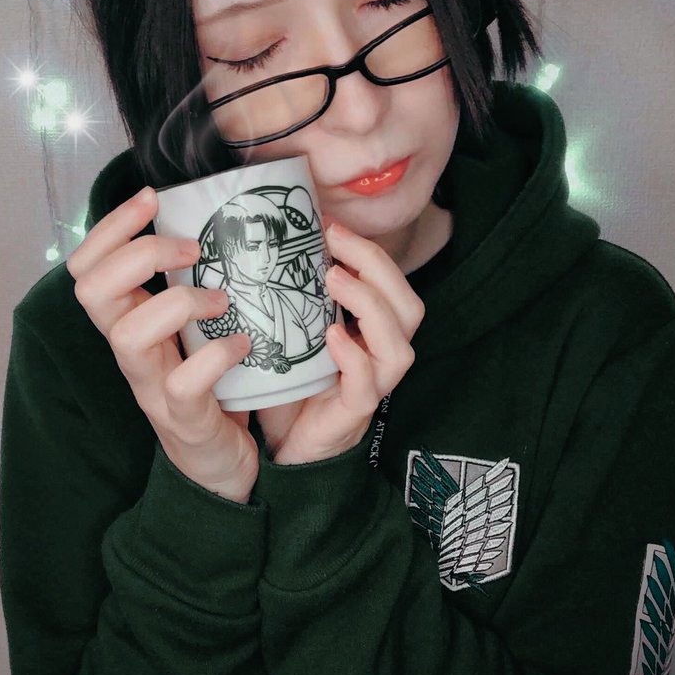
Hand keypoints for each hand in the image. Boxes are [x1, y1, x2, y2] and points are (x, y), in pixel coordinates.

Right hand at [66, 186, 258, 502]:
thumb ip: (187, 282)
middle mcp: (128, 352)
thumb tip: (212, 216)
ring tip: (220, 299)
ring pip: (128, 335)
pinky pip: (184, 383)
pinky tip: (242, 343)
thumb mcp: (190, 326)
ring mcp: (150, 387)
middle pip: (91, 291)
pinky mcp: (183, 419)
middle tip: (192, 248)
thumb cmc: (210, 383)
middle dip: (140, 253)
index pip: (86, 266)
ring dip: (179, 302)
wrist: (221, 465)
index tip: (151, 197)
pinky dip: (216, 355)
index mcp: (127, 322)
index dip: (109, 226)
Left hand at [256, 216, 423, 465]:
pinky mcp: (352, 416)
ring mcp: (371, 388)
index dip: (368, 252)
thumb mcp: (290, 335)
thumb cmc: (288, 390)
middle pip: (409, 308)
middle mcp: (378, 359)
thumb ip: (291, 300)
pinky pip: (368, 386)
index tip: (331, 224)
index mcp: (368, 335)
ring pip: (399, 347)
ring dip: (370, 305)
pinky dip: (354, 357)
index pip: (391, 286)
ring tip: (334, 279)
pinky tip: (332, 336)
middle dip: (377, 267)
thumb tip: (265, 245)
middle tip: (335, 240)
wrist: (281, 450)